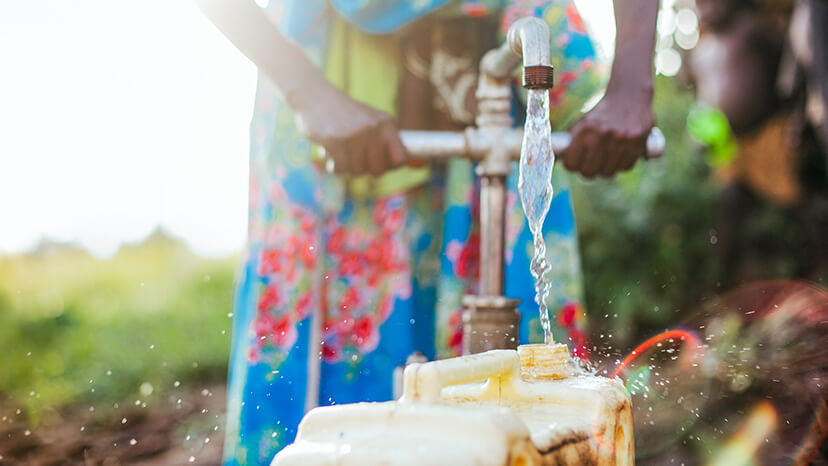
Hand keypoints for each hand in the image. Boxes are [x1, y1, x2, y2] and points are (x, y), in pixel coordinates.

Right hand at [290, 82, 406, 175]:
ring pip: (358, 171)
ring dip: (348, 167)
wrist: (317, 97)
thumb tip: (401, 164)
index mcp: (386, 123)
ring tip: (342, 154)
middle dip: (367, 170)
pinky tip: (331, 154)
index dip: (390, 166)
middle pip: (379, 170)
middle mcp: (373, 128)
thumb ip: (385, 140)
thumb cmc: (346, 114)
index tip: (379, 163)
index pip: (400, 158)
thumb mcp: (372, 120)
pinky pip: (340, 168)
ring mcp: (354, 134)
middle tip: (357, 161)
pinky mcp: (335, 140)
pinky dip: (335, 166)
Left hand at [564, 88, 654, 178]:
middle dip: (587, 171)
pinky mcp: (638, 144)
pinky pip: (625, 167)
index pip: (571, 163)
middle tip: (588, 166)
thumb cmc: (601, 113)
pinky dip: (620, 165)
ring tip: (604, 161)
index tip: (573, 163)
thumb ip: (572, 140)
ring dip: (604, 169)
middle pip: (589, 172)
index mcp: (586, 130)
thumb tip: (562, 160)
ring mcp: (622, 141)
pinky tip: (618, 158)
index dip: (571, 165)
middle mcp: (603, 135)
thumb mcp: (583, 122)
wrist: (630, 96)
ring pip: (608, 172)